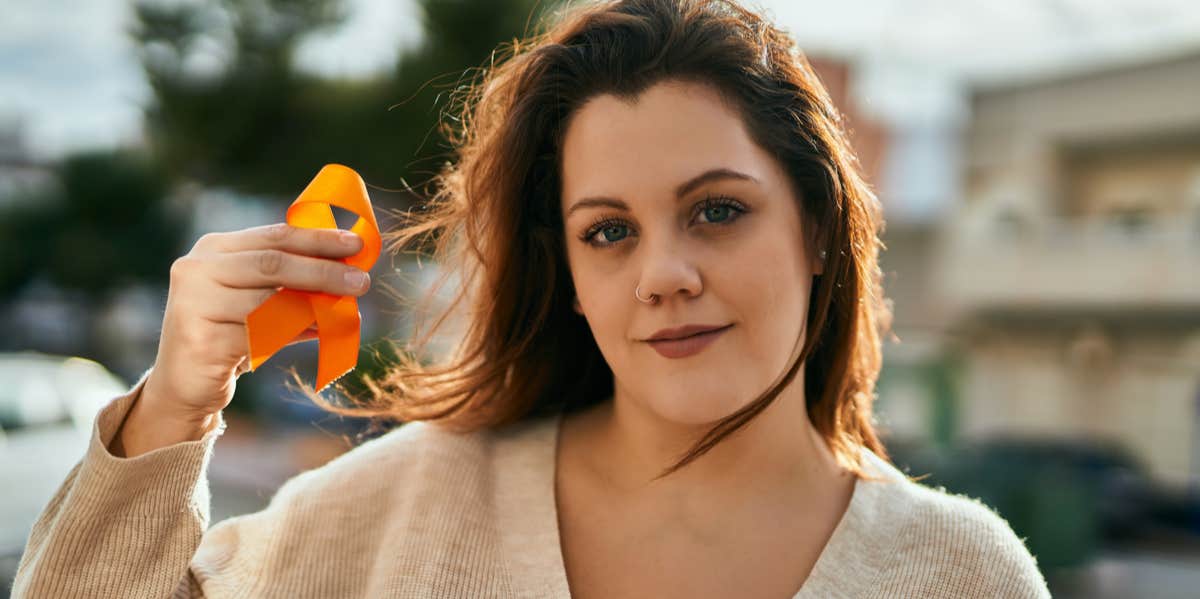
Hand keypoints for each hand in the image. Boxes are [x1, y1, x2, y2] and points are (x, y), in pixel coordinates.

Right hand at [142, 222, 370, 423]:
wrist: (185, 382)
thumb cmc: (231, 333)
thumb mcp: (260, 300)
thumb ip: (292, 284)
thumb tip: (348, 274)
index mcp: (214, 249)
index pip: (274, 236)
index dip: (319, 240)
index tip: (357, 246)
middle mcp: (197, 269)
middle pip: (273, 263)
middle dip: (323, 271)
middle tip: (362, 282)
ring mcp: (193, 303)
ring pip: (269, 302)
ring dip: (313, 307)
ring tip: (345, 311)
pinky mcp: (201, 339)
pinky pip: (260, 335)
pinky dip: (295, 333)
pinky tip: (319, 333)